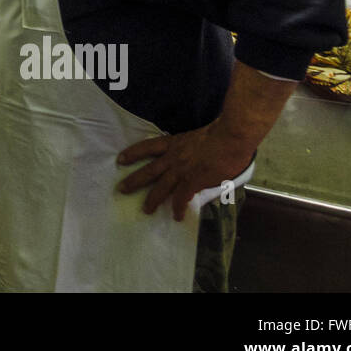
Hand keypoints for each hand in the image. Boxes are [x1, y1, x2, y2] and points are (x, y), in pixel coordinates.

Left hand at [116, 122, 254, 221]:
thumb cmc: (218, 133)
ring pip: (161, 187)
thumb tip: (192, 157)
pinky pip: (181, 198)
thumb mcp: (196, 137)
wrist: (229, 137)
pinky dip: (178, 208)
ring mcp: (181, 170)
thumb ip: (189, 148)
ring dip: (152, 199)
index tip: (120, 159)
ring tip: (145, 210)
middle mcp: (173, 157)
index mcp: (173, 143)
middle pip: (149, 170)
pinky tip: (176, 216)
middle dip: (134, 180)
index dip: (133, 153)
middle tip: (121, 189)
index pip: (147, 147)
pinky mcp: (192, 181)